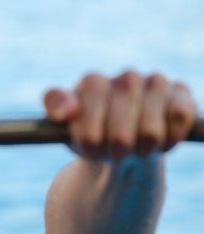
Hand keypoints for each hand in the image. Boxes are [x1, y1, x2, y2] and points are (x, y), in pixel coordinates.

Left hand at [44, 70, 197, 159]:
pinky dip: (168, 141)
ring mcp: (154, 83)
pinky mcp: (180, 93)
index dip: (90, 147)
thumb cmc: (89, 131)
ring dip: (141, 150)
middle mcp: (125, 78)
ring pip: (150, 133)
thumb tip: (67, 111)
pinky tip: (157, 140)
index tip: (89, 149)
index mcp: (92, 83)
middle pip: (121, 138)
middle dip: (115, 153)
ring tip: (133, 146)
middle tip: (112, 150)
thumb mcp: (62, 125)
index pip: (89, 129)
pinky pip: (179, 121)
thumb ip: (54, 108)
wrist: (119, 138)